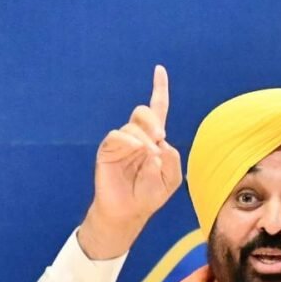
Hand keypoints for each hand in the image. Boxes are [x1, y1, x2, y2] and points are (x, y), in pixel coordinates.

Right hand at [79, 65, 182, 258]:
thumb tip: (156, 143)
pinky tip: (137, 152)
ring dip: (145, 141)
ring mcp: (122, 142)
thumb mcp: (171, 179)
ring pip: (134, 126)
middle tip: (159, 137)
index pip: (157, 109)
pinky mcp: (108, 149)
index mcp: (154, 140)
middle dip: (153, 121)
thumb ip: (172, 158)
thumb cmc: (150, 195)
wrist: (129, 211)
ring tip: (148, 160)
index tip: (159, 69)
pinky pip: (119, 136)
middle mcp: (137, 136)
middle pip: (144, 112)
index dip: (159, 89)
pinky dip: (130, 143)